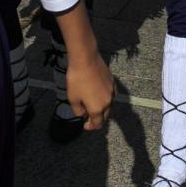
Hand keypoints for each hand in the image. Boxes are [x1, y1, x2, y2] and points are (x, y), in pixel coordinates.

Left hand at [52, 0, 114, 130]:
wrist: (86, 59)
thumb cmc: (77, 80)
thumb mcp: (72, 98)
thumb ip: (78, 111)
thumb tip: (83, 114)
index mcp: (97, 109)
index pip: (98, 124)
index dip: (90, 127)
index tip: (84, 125)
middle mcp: (108, 102)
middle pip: (105, 116)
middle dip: (96, 118)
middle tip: (87, 115)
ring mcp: (112, 92)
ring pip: (109, 106)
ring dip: (102, 108)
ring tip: (92, 104)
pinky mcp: (113, 83)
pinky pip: (111, 95)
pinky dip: (105, 99)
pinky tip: (98, 93)